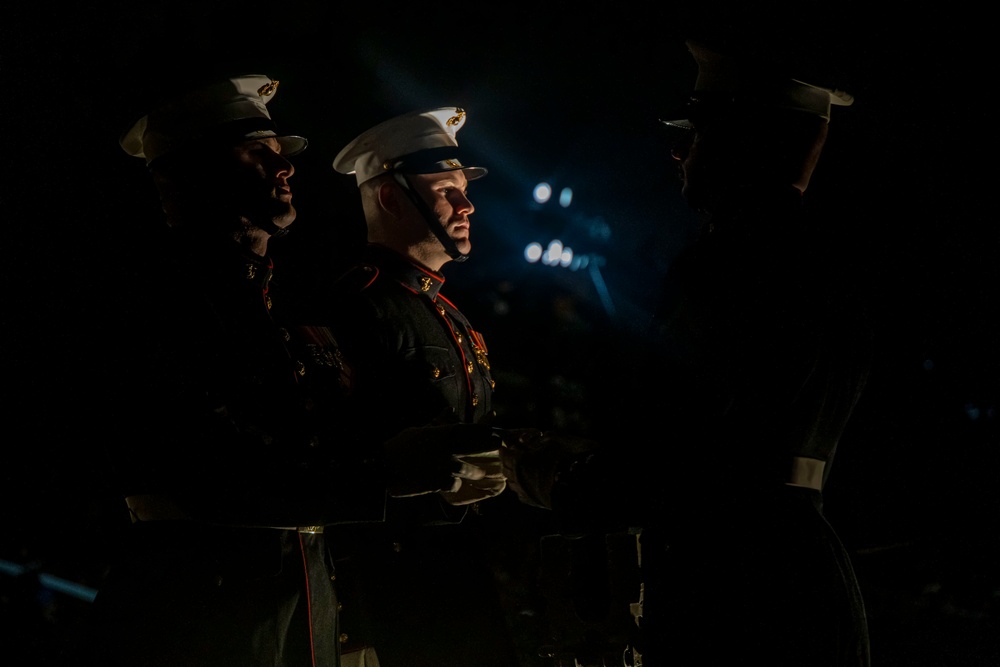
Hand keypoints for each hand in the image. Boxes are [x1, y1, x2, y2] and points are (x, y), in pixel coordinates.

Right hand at [382, 422, 502, 498]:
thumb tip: (451, 411)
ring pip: (468, 469)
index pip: (469, 429)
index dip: (484, 428)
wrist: (387, 464)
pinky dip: (456, 484)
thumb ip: (439, 422)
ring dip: (475, 471)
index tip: (495, 425)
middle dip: (488, 445)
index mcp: (442, 434)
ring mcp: (443, 466)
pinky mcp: (438, 482)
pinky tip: (456, 485)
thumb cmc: (403, 444)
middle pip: (475, 446)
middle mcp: (447, 449)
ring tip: (481, 473)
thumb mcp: (421, 430)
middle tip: (498, 445)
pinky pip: (454, 485)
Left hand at [496, 429, 600, 508]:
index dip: (506, 450)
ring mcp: (524, 491)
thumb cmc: (568, 459)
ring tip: (518, 469)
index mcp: (520, 460)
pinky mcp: (533, 501)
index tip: (507, 447)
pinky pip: (520, 493)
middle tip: (510, 457)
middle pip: (506, 469)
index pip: (505, 454)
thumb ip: (541, 438)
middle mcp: (518, 476)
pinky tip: (526, 483)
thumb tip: (533, 438)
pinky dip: (521, 486)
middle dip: (507, 462)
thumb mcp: (556, 439)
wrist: (579, 486)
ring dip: (513, 474)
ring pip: (512, 482)